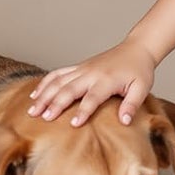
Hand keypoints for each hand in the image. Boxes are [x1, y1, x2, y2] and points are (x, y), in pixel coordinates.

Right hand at [27, 39, 156, 125]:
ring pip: (58, 81)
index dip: (83, 111)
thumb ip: (132, 104)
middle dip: (55, 104)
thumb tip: (125, 121)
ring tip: (32, 110)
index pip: (92, 97)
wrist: (136, 49)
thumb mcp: (142, 88)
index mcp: (107, 80)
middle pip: (69, 89)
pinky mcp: (78, 67)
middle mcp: (91, 73)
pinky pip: (57, 73)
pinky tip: (35, 94)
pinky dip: (44, 83)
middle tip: (43, 118)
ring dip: (44, 95)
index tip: (73, 124)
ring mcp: (82, 69)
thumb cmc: (139, 71)